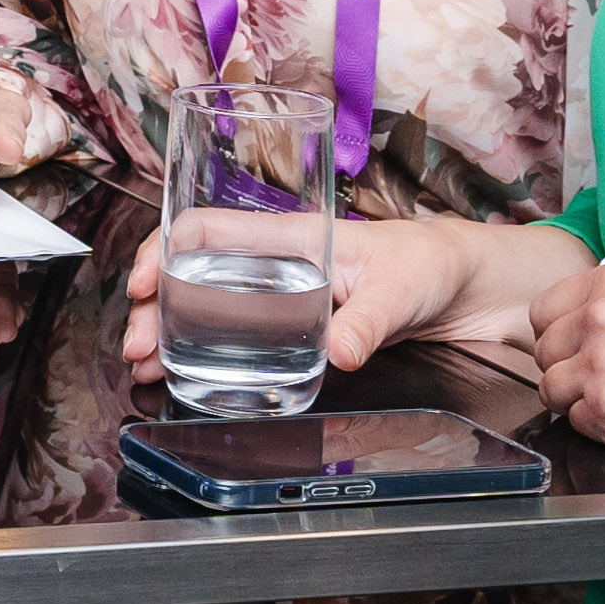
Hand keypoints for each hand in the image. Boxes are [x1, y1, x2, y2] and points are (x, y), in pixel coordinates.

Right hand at [113, 209, 543, 382]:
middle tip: (138, 346)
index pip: (206, 230)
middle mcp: (274, 265)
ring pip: (205, 307)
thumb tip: (338, 352)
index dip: (162, 252)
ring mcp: (279, 296)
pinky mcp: (293, 327)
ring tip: (147, 366)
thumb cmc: (431, 265)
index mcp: (290, 238)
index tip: (140, 286)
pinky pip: (235, 334)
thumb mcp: (400, 291)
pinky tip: (183, 374)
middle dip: (153, 308)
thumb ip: (368, 322)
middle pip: (192, 275)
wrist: (466, 287)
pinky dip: (202, 353)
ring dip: (170, 334)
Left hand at [522, 254, 604, 486]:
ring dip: (584, 403)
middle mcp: (603, 315)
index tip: (582, 350)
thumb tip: (591, 317)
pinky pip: (578, 424)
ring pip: (553, 390)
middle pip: (544, 350)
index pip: (546, 309)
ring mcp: (602, 362)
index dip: (563, 335)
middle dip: (572, 370)